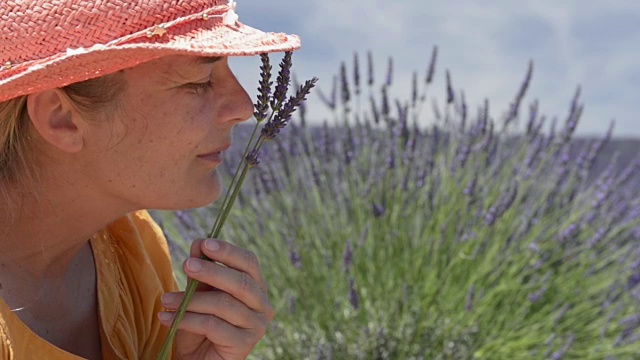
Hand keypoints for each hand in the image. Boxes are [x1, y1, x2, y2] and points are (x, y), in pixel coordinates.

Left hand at [158, 239, 272, 359]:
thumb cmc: (201, 327)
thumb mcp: (198, 295)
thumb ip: (201, 272)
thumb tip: (198, 243)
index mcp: (256, 287)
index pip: (249, 262)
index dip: (228, 251)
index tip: (204, 244)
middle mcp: (262, 305)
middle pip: (240, 282)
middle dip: (212, 271)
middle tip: (186, 265)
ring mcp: (256, 326)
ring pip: (224, 304)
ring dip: (190, 300)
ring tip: (165, 300)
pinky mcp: (244, 345)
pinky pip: (213, 326)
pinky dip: (187, 320)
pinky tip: (166, 318)